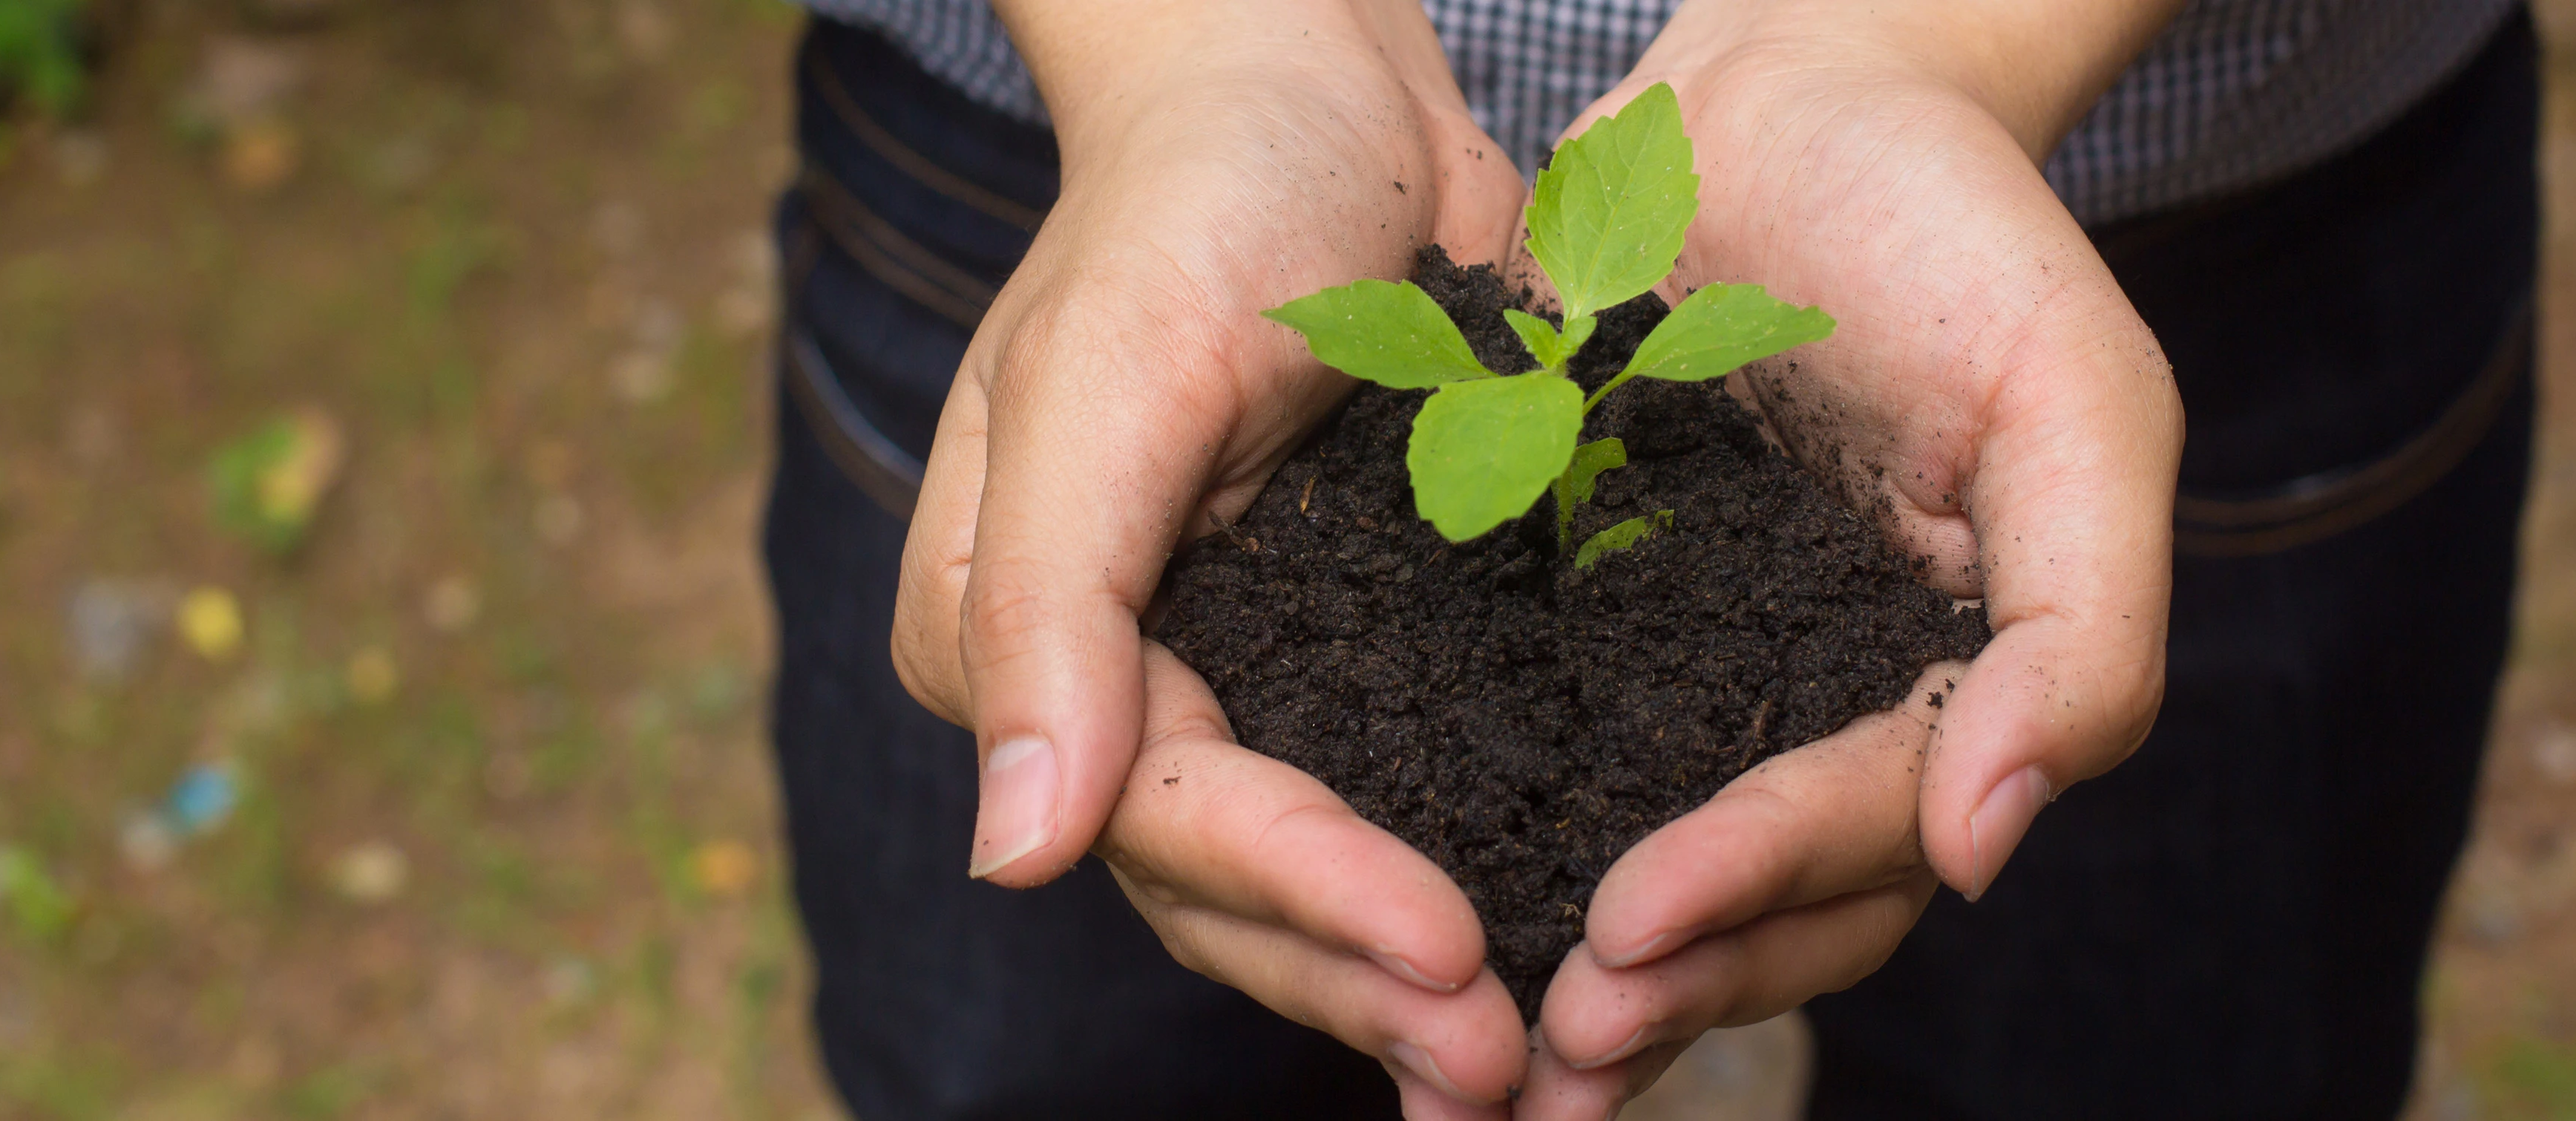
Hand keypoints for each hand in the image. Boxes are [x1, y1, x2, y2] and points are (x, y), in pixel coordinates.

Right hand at [890, 0, 1534, 1111]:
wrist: (1311, 86)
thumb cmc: (1195, 195)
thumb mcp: (1112, 371)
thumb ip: (1054, 606)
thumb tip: (1016, 854)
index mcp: (1019, 637)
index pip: (1158, 813)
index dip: (1300, 898)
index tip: (1448, 953)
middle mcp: (1116, 687)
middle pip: (1233, 888)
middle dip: (1368, 979)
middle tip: (1507, 1063)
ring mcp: (1242, 679)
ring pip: (1319, 878)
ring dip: (1416, 975)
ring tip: (1543, 1061)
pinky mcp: (1355, 655)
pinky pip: (1405, 797)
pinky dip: (1474, 876)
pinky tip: (1559, 955)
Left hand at [1513, 2, 2187, 1113]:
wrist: (1798, 94)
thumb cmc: (1964, 236)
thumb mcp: (2080, 407)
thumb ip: (2078, 634)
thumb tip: (1987, 846)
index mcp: (1940, 690)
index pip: (1864, 833)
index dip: (1757, 889)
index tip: (1628, 929)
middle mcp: (1814, 711)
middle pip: (1761, 908)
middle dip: (1660, 983)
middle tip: (1541, 1052)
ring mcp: (1693, 674)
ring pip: (1645, 866)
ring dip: (1570, 967)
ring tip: (1470, 1055)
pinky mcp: (1578, 617)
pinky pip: (1536, 753)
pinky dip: (1486, 841)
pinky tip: (1395, 908)